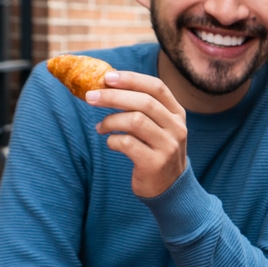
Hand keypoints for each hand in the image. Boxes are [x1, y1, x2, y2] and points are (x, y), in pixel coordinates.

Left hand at [87, 70, 188, 198]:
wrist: (170, 189)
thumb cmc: (155, 151)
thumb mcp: (158, 127)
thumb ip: (142, 108)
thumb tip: (108, 84)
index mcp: (177, 113)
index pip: (156, 87)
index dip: (131, 79)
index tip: (107, 77)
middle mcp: (177, 128)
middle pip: (144, 102)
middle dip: (113, 96)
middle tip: (90, 97)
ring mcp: (168, 146)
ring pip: (135, 121)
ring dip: (110, 121)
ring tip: (100, 127)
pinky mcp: (155, 164)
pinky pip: (128, 143)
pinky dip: (113, 141)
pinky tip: (111, 143)